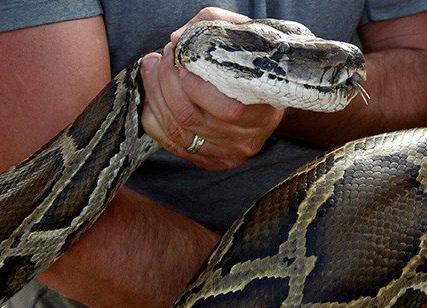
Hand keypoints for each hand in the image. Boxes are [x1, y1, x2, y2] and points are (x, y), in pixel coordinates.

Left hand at [140, 7, 283, 170]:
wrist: (273, 93)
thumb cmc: (255, 63)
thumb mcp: (244, 36)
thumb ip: (212, 25)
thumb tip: (178, 38)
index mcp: (263, 113)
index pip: (224, 107)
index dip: (191, 79)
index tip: (179, 52)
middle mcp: (246, 140)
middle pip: (191, 116)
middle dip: (166, 82)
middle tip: (163, 57)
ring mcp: (228, 154)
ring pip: (176, 130)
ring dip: (156, 95)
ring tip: (153, 69)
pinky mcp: (211, 161)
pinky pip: (169, 143)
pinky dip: (154, 116)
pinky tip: (154, 94)